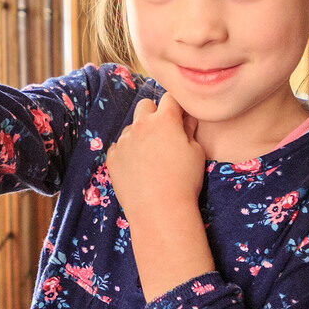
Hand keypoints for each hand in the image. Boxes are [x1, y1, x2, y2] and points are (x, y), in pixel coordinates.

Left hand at [105, 93, 204, 222]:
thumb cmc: (184, 181)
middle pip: (145, 105)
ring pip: (131, 128)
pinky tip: (138, 169)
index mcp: (165, 120)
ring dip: (140, 135)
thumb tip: (186, 118)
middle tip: (163, 134)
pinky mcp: (112, 156)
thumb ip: (189, 130)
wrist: (159, 210)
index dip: (176, 106)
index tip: (179, 117)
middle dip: (154, 114)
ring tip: (151, 159)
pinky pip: (120, 146)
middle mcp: (141, 125)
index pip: (170, 98)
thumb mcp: (196, 152)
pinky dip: (128, 152)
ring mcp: (124, 140)